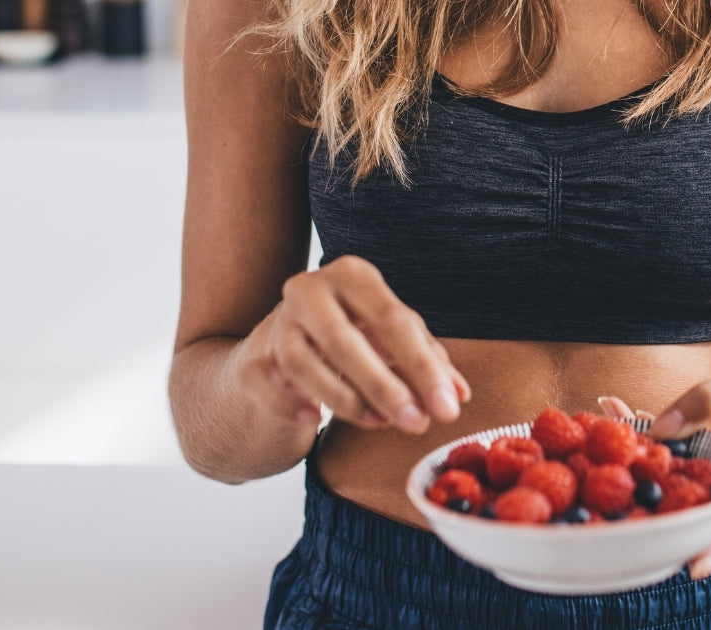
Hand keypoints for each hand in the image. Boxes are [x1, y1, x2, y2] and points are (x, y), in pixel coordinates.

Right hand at [237, 255, 469, 433]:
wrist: (280, 352)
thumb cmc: (351, 338)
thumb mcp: (391, 342)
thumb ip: (427, 363)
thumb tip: (459, 395)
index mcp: (353, 277)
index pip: (393, 319)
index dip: (423, 367)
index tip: (448, 408)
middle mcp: (309, 291)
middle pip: (345, 339)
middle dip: (385, 387)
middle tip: (417, 424)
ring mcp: (275, 324)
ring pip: (303, 364)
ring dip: (345, 399)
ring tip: (378, 423)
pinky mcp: (251, 359)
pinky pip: (269, 385)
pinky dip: (292, 404)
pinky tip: (316, 420)